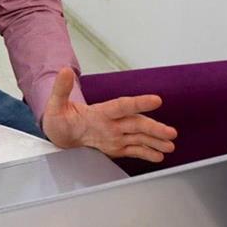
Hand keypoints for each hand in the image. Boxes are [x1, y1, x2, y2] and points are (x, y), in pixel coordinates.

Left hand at [42, 66, 177, 161]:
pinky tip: (159, 156)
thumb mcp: (55, 105)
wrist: (59, 134)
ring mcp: (115, 135)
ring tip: (171, 146)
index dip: (138, 103)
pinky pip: (133, 150)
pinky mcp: (115, 148)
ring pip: (139, 137)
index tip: (156, 100)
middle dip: (154, 128)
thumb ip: (61, 89)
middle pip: (136, 123)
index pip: (122, 106)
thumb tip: (64, 70)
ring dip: (155, 141)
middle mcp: (111, 123)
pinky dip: (146, 153)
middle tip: (171, 133)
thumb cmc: (58, 119)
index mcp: (100, 112)